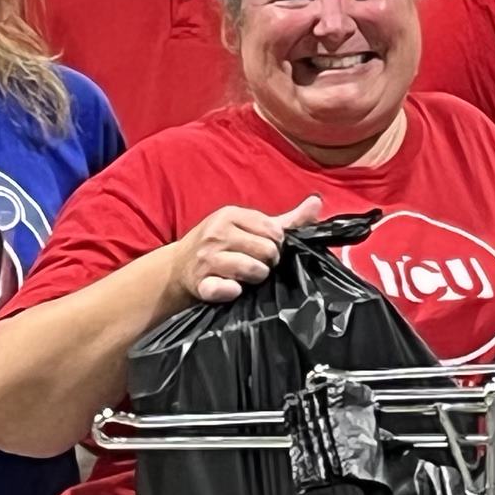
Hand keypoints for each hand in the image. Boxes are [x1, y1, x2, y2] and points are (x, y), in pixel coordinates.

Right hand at [170, 197, 321, 304]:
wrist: (177, 267)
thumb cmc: (221, 244)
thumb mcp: (250, 227)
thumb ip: (287, 219)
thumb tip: (317, 203)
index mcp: (230, 214)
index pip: (275, 231)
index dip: (277, 244)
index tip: (266, 248)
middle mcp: (216, 233)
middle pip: (268, 250)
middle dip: (269, 261)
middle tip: (257, 264)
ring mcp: (206, 259)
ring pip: (254, 269)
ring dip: (257, 277)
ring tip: (248, 276)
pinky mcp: (200, 283)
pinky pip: (224, 289)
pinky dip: (232, 291)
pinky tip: (233, 289)